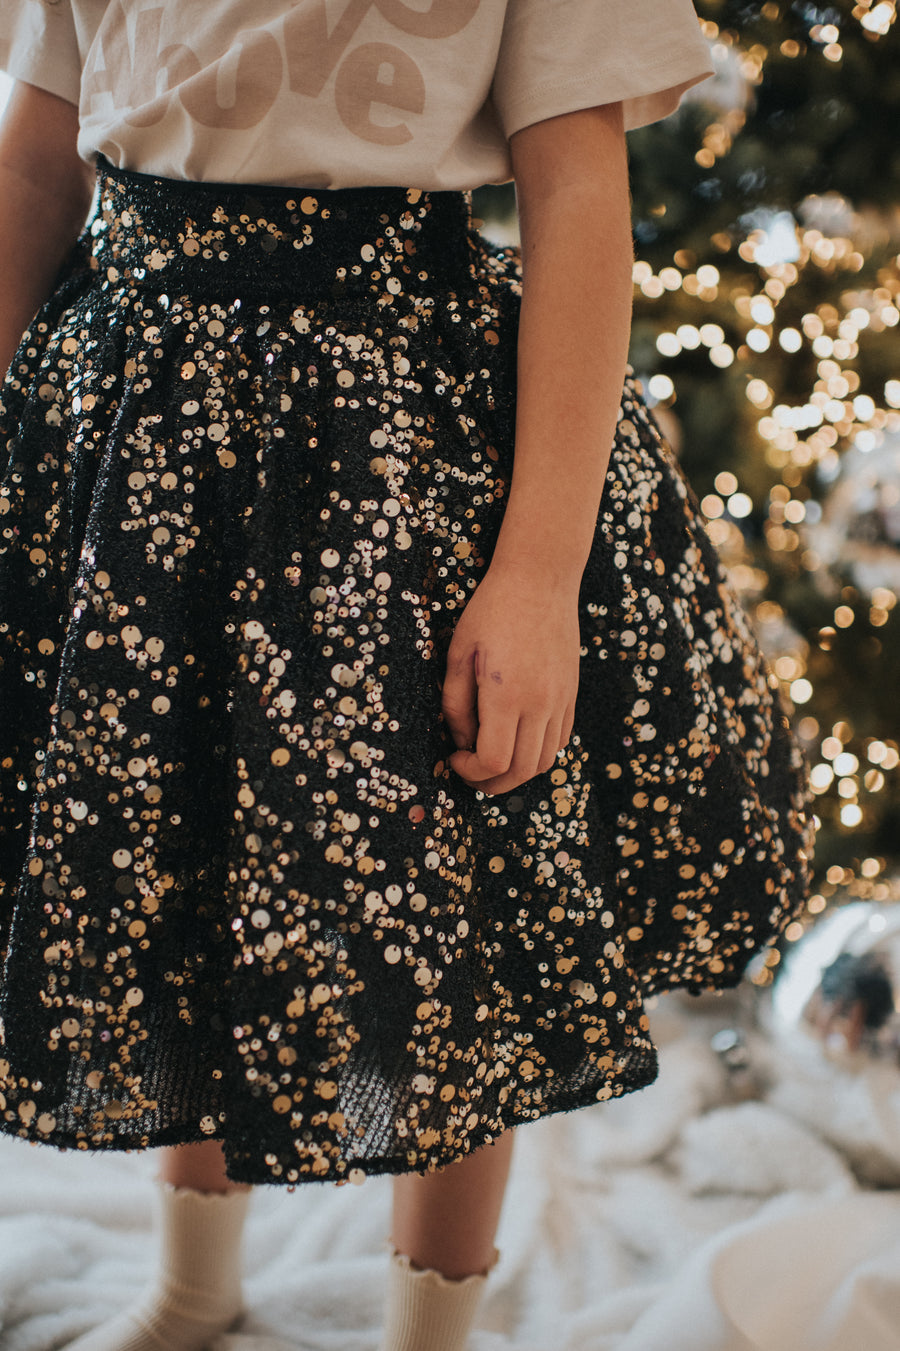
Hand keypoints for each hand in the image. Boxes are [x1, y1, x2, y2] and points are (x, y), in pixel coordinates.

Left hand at [441, 565, 579, 794]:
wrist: (540, 579)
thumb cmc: (492, 611)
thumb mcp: (459, 654)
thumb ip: (456, 705)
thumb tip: (461, 742)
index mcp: (506, 695)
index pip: (494, 762)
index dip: (470, 772)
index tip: (454, 758)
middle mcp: (540, 704)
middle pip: (521, 772)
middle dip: (491, 784)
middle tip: (470, 773)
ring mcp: (561, 700)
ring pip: (545, 762)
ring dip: (517, 773)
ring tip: (493, 760)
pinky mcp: (571, 694)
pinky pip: (559, 740)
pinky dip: (538, 752)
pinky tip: (517, 739)